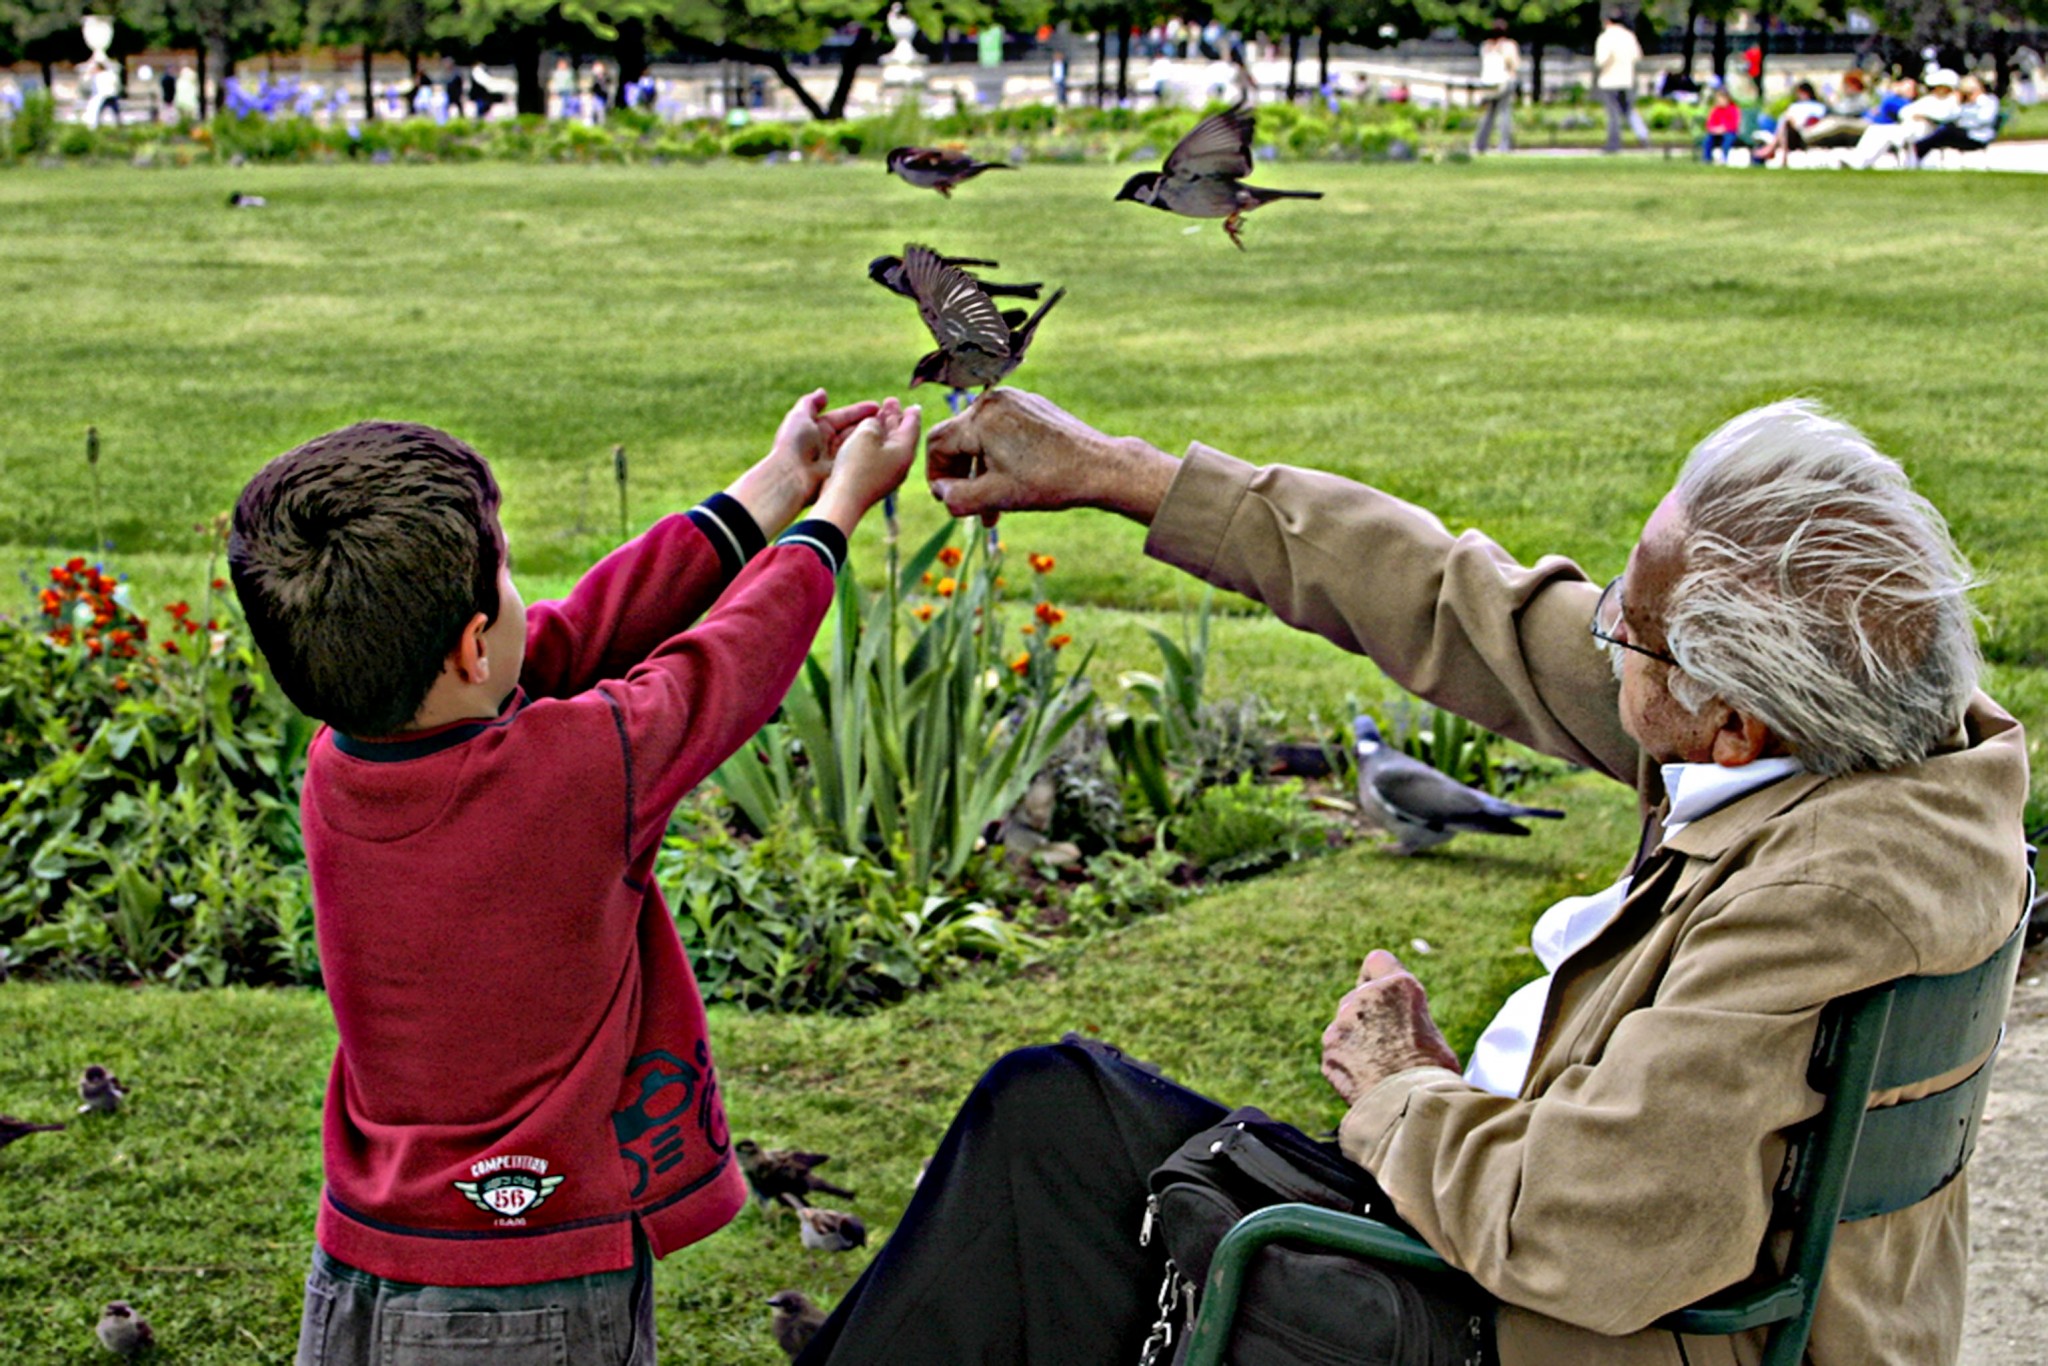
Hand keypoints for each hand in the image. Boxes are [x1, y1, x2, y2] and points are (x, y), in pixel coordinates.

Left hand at [727, 389, 880, 535]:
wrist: (791, 476)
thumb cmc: (794, 444)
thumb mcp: (799, 416)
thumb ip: (811, 402)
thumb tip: (823, 392)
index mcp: (818, 429)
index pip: (843, 417)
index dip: (860, 411)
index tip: (878, 406)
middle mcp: (827, 443)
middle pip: (852, 430)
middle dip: (870, 423)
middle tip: (890, 417)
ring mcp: (834, 459)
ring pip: (857, 444)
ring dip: (872, 437)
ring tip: (890, 430)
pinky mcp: (840, 472)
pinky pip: (856, 459)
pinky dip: (868, 452)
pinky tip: (883, 447)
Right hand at [814, 399, 920, 536]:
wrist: (844, 500)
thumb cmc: (856, 465)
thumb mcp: (866, 433)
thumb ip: (874, 422)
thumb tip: (875, 424)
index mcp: (905, 451)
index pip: (912, 427)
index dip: (910, 413)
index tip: (913, 405)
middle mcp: (901, 464)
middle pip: (901, 436)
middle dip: (895, 418)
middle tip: (890, 402)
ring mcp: (889, 474)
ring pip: (889, 446)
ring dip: (884, 429)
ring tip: (878, 415)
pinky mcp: (876, 481)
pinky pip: (880, 456)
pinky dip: (876, 442)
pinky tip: (867, 437)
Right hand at [924, 389, 1179, 526]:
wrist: (1100, 467)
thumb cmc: (1049, 482)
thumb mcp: (996, 496)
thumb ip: (957, 497)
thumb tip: (940, 492)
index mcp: (980, 419)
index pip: (936, 443)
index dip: (935, 474)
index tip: (946, 498)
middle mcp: (993, 400)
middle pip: (959, 439)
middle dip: (962, 475)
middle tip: (971, 507)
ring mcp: (1015, 399)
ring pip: (982, 436)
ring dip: (982, 469)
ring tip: (995, 503)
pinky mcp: (1033, 405)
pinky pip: (1003, 428)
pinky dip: (1000, 455)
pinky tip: (1015, 481)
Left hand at [1320, 951, 1459, 1105]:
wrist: (1410, 1104)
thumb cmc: (1434, 1075)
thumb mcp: (1432, 1034)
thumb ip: (1409, 1021)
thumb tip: (1406, 1030)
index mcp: (1400, 987)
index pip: (1378, 960)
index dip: (1376, 976)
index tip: (1379, 992)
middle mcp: (1367, 996)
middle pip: (1358, 997)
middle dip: (1366, 1015)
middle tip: (1385, 1045)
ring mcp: (1343, 1021)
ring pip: (1345, 1025)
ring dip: (1355, 1040)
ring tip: (1378, 1068)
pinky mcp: (1329, 1047)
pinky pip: (1335, 1051)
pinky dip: (1345, 1063)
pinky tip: (1364, 1080)